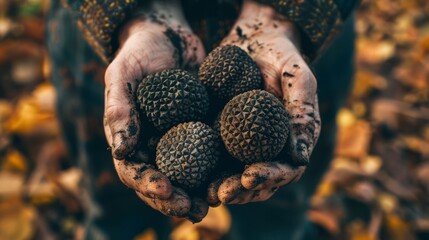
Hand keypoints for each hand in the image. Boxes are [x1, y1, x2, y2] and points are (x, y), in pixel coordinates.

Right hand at [103, 0, 207, 221]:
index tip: (166, 189)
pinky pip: (211, 153)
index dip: (147, 184)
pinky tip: (234, 176)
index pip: (133, 171)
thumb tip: (121, 152)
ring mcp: (180, 141)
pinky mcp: (204, 131)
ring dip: (199, 192)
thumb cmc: (140, 52)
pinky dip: (219, 168)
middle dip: (176, 199)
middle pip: (162, 182)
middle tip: (193, 209)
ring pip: (188, 175)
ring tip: (214, 203)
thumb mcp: (122, 74)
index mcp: (132, 139)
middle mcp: (156, 146)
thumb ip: (119, 110)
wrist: (171, 36)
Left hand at [207, 0, 320, 204]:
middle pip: (258, 180)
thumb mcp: (298, 78)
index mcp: (291, 140)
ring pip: (234, 174)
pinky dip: (202, 167)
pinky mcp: (221, 135)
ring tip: (204, 193)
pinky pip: (212, 155)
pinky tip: (187, 172)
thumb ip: (303, 114)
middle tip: (222, 193)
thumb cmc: (281, 56)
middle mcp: (268, 148)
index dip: (269, 177)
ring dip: (221, 186)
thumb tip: (300, 159)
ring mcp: (244, 144)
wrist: (253, 40)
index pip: (285, 169)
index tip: (250, 178)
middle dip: (241, 190)